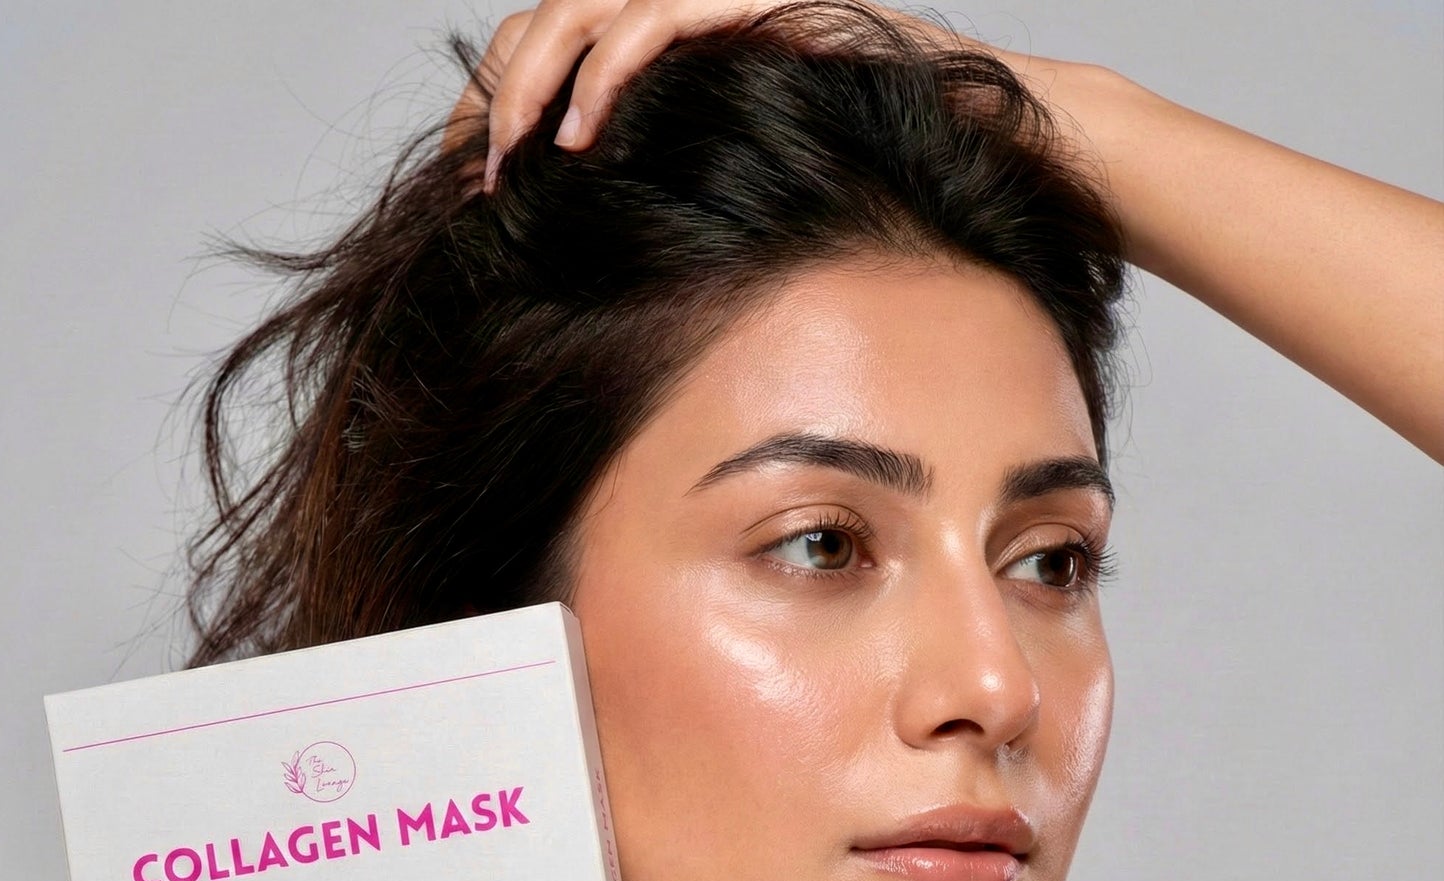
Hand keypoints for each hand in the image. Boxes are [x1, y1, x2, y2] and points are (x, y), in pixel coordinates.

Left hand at [447, 0, 1019, 192]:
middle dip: (494, 96)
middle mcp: (697, 7)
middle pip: (551, 16)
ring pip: (591, 2)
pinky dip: (611, 69)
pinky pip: (665, 12)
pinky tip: (583, 138)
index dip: (494, 101)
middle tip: (476, 182)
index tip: (466, 181)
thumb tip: (601, 272)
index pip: (554, 48)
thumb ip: (678, 207)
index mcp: (679, 50)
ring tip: (512, 168)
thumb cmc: (882, 194)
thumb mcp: (751, 209)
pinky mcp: (771, 1)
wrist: (995, 145)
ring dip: (536, 84)